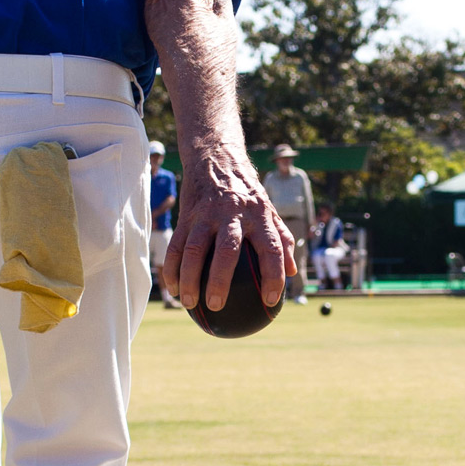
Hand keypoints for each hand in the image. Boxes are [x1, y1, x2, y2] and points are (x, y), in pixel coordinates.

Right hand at [163, 151, 294, 312]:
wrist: (216, 159)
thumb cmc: (247, 193)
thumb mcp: (269, 210)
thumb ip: (282, 239)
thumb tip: (292, 273)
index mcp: (259, 215)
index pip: (271, 249)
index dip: (273, 276)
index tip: (271, 301)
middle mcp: (233, 214)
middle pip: (227, 251)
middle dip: (219, 281)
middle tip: (216, 306)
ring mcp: (207, 214)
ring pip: (194, 250)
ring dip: (188, 278)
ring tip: (188, 303)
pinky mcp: (187, 215)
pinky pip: (176, 245)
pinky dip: (172, 268)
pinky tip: (172, 288)